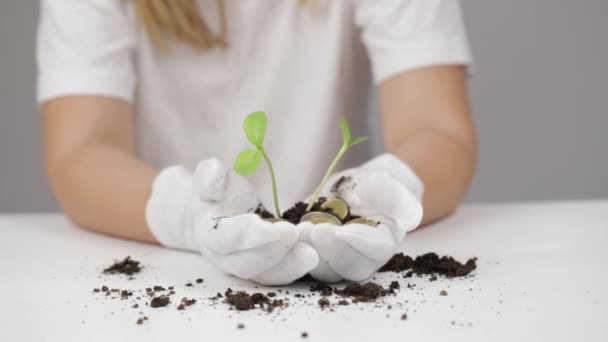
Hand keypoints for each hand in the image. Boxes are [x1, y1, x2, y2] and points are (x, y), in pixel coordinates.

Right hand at [146, 158, 317, 284]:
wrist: (212, 215)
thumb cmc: (217, 193)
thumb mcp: (209, 178)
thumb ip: (209, 176)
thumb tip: (214, 177)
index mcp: (209, 233)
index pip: (225, 239)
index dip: (248, 235)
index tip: (272, 228)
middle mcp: (225, 257)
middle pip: (246, 264)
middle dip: (272, 252)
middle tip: (294, 233)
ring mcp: (244, 266)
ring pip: (264, 275)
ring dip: (288, 267)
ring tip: (310, 253)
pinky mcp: (263, 269)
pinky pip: (278, 275)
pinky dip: (296, 268)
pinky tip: (314, 256)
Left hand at [303, 154, 423, 281]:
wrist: (358, 189)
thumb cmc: (377, 187)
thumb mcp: (389, 185)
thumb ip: (400, 200)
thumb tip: (412, 219)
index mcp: (384, 244)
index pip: (376, 251)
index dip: (359, 243)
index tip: (343, 231)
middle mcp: (360, 259)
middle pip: (348, 267)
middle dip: (330, 251)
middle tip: (315, 230)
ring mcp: (335, 259)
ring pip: (323, 269)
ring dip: (310, 252)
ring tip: (300, 230)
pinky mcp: (313, 253)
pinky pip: (302, 260)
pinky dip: (292, 251)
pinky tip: (285, 233)